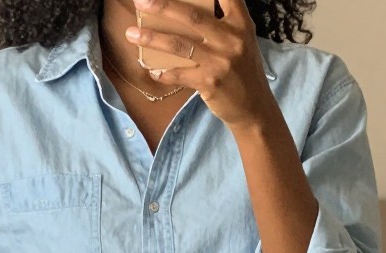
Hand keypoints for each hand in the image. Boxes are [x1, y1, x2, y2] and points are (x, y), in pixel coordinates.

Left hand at [124, 0, 276, 130]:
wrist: (253, 109)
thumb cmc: (242, 72)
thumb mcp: (241, 42)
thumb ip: (224, 24)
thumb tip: (186, 13)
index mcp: (241, 24)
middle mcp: (232, 39)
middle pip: (192, 16)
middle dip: (163, 7)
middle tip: (140, 1)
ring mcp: (220, 61)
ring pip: (180, 45)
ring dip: (152, 39)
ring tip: (131, 35)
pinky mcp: (210, 83)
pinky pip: (179, 74)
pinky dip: (162, 73)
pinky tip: (151, 70)